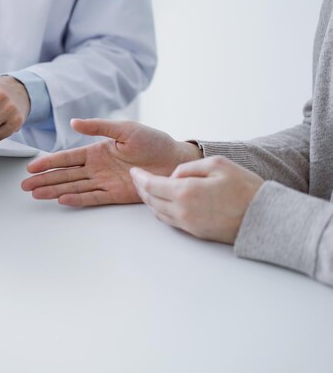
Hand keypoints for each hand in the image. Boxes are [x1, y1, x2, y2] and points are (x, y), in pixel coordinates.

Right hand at [21, 119, 202, 205]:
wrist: (175, 160)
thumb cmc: (154, 141)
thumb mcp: (125, 129)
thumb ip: (99, 127)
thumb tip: (74, 123)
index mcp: (97, 150)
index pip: (67, 158)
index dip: (49, 162)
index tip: (32, 166)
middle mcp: (97, 168)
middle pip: (65, 175)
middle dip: (45, 179)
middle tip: (26, 186)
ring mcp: (105, 182)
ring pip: (74, 187)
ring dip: (55, 190)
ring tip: (37, 195)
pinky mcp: (116, 194)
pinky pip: (92, 198)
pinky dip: (77, 199)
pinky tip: (62, 200)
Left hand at [130, 156, 263, 243]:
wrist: (265, 218)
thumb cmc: (245, 188)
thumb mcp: (218, 164)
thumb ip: (190, 167)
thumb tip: (173, 175)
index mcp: (186, 192)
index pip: (152, 185)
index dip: (139, 178)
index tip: (133, 171)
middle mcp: (183, 211)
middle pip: (151, 200)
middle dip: (141, 188)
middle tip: (137, 178)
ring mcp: (188, 224)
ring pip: (158, 212)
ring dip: (149, 200)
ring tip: (147, 188)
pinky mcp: (195, 232)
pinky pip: (170, 220)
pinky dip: (161, 209)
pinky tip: (162, 201)